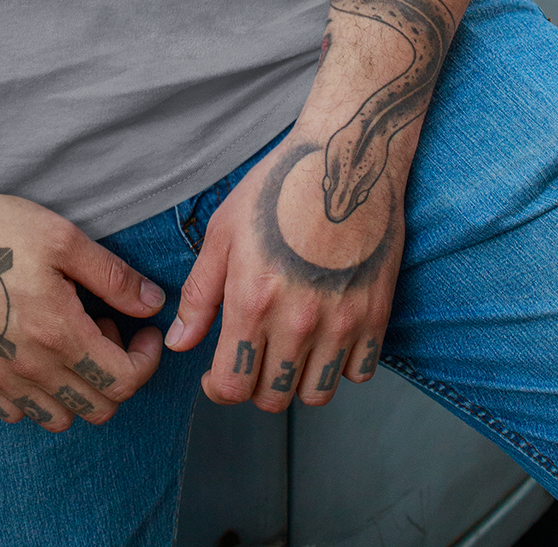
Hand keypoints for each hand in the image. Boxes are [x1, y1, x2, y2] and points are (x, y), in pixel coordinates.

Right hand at [0, 188, 165, 430]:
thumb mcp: (62, 238)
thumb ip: (113, 276)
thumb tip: (153, 304)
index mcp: (58, 334)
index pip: (125, 380)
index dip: (147, 358)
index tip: (145, 330)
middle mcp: (31, 368)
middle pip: (99, 408)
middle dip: (117, 373)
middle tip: (105, 327)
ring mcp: (0, 379)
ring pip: (60, 419)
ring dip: (80, 389)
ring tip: (71, 340)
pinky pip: (19, 414)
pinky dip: (40, 396)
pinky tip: (37, 352)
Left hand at [164, 122, 403, 410]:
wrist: (342, 159)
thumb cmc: (276, 188)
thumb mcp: (224, 231)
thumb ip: (201, 294)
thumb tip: (180, 343)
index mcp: (253, 301)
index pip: (232, 386)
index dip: (218, 387)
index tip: (216, 375)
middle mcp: (298, 322)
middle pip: (273, 397)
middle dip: (255, 385)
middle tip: (254, 357)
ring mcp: (341, 322)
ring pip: (317, 394)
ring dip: (298, 382)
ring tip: (289, 352)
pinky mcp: (376, 314)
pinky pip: (359, 372)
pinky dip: (342, 366)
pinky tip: (328, 338)